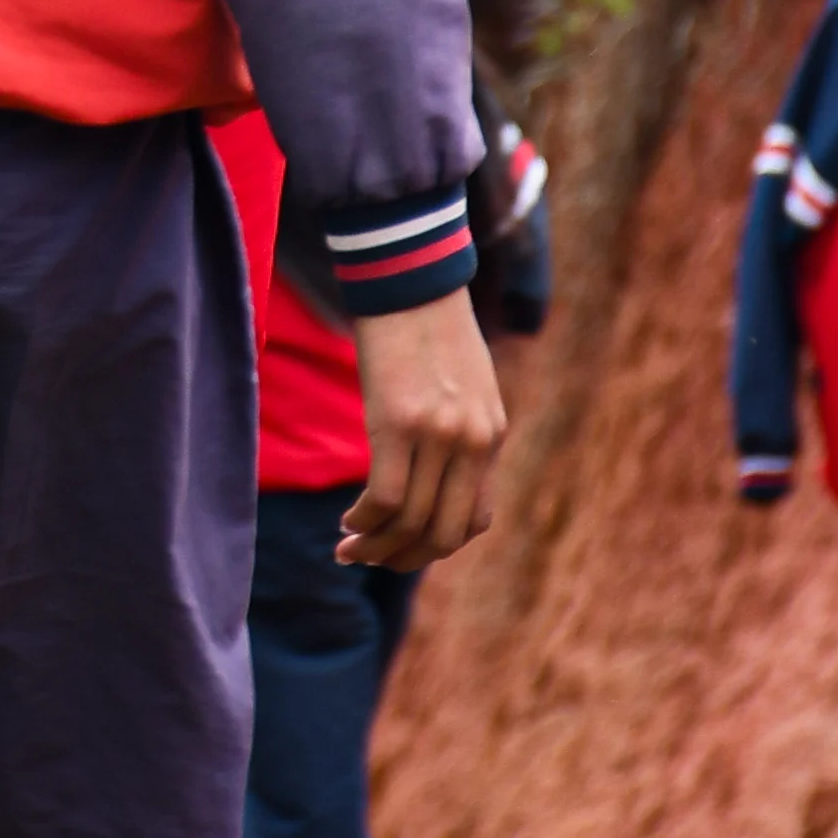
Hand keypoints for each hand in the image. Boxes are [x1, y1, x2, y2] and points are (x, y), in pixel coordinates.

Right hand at [339, 298, 507, 570]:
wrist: (411, 279)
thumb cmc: (429, 327)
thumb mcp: (463, 385)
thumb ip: (458, 431)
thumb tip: (433, 473)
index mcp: (491, 435)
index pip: (475, 520)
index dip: (436, 545)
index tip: (402, 544)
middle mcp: (472, 442)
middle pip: (443, 533)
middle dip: (404, 558)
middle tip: (369, 558)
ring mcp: (438, 436)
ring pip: (411, 522)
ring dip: (377, 546)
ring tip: (349, 549)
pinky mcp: (398, 422)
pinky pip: (386, 497)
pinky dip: (364, 520)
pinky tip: (346, 522)